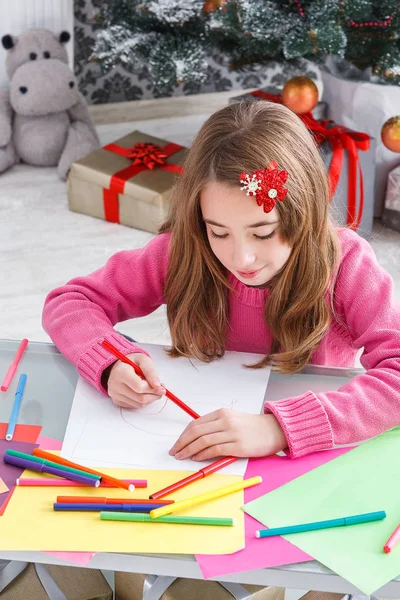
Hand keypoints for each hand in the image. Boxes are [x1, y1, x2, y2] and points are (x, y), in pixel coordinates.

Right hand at [107, 353, 164, 408]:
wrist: (119, 366)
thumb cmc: (133, 362)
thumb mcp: (143, 360)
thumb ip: (151, 372)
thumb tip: (158, 386)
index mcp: (120, 372)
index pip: (139, 387)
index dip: (153, 389)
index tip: (162, 387)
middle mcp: (115, 385)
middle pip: (140, 397)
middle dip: (154, 395)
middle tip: (161, 389)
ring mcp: (115, 395)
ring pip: (139, 404)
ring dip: (151, 398)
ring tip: (153, 389)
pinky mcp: (117, 401)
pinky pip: (135, 406)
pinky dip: (144, 401)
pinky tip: (144, 392)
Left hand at [169, 409, 286, 460]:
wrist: (274, 430)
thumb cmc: (252, 427)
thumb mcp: (232, 420)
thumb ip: (215, 426)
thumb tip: (195, 438)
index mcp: (221, 413)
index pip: (196, 423)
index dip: (183, 435)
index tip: (177, 444)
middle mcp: (225, 421)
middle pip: (196, 431)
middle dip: (182, 443)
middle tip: (174, 452)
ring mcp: (231, 433)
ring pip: (202, 441)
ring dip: (188, 450)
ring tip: (182, 457)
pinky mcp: (238, 446)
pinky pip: (214, 450)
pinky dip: (202, 455)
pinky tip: (196, 459)